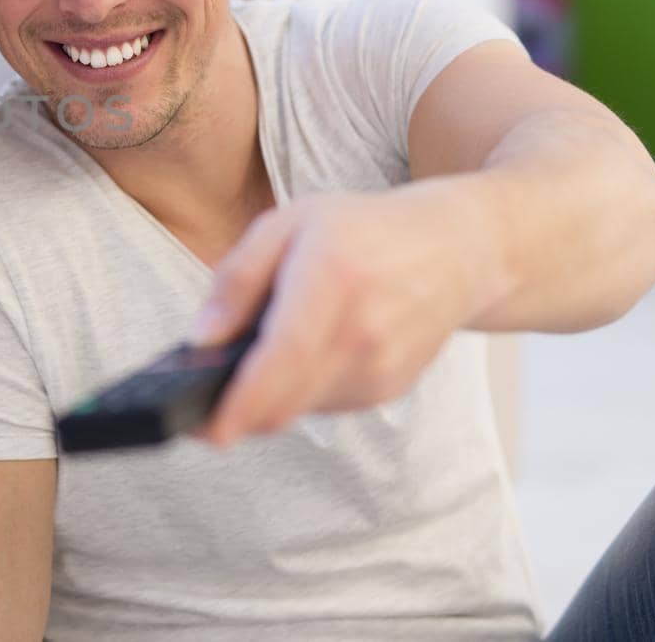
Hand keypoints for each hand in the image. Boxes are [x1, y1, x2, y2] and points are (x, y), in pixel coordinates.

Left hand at [190, 181, 500, 446]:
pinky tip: (300, 354)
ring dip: (266, 395)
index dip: (243, 400)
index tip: (205, 429)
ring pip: (299, 407)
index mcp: (332, 278)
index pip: (284, 355)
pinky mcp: (390, 388)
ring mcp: (382, 367)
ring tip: (256, 354)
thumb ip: (237, 279)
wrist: (456, 249)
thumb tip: (200, 338)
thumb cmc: (360, 230)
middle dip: (235, 410)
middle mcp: (363, 331)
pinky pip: (323, 404)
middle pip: (286, 398)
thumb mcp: (287, 224)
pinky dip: (298, 389)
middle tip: (199, 400)